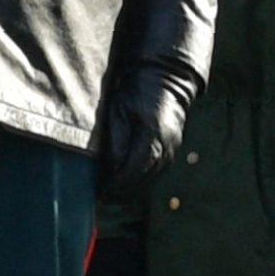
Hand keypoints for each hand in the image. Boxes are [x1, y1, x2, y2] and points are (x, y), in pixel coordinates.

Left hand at [96, 61, 199, 183]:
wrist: (168, 78)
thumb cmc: (139, 90)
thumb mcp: (120, 110)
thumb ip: (117, 141)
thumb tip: (111, 170)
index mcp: (153, 136)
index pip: (133, 171)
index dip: (116, 185)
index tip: (100, 192)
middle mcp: (168, 147)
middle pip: (144, 182)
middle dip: (122, 193)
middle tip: (101, 197)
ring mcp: (173, 150)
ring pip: (152, 181)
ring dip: (132, 190)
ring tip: (110, 193)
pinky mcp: (173, 151)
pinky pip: (157, 174)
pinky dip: (141, 181)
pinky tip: (126, 183)